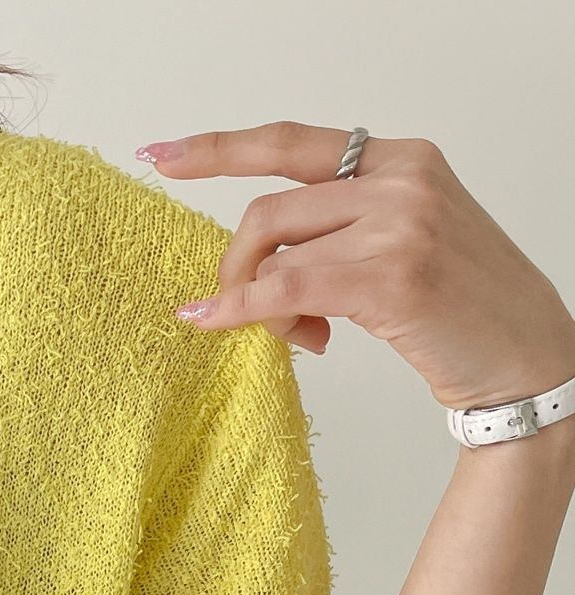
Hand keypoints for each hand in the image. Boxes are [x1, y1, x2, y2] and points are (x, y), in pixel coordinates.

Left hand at [134, 121, 574, 413]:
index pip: (290, 141)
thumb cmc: (462, 312)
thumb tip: (261, 272)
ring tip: (291, 338)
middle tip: (239, 311)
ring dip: (253, 301)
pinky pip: (283, 288)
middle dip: (236, 265)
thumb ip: (339, 237)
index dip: (219, 148)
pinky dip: (240, 310)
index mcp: (402, 158)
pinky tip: (216, 325)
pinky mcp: (392, 277)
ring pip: (272, 249)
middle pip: (267, 206)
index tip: (163, 157)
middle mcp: (401, 178)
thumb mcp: (403, 247)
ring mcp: (399, 224)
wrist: (526, 358)